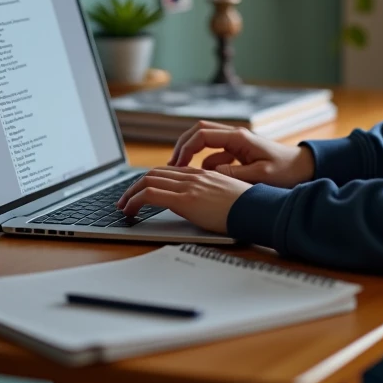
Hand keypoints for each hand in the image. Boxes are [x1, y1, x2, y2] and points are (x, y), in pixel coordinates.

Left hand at [116, 167, 248, 233]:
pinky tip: (129, 210)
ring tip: (123, 206)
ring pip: (148, 181)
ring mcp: (189, 186)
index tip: (142, 192)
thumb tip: (198, 205)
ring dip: (130, 193)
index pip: (169, 172)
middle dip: (135, 186)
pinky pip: (150, 195)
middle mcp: (194, 176)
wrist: (258, 209)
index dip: (151, 180)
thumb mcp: (227, 198)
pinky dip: (134, 200)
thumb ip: (210, 195)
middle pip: (154, 174)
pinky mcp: (185, 199)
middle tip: (125, 199)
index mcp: (204, 175)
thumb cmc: (249, 208)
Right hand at [168, 120, 315, 188]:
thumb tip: (209, 174)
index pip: (202, 135)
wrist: (304, 168)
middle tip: (172, 167)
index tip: (176, 165)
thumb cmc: (286, 171)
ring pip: (205, 143)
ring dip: (193, 156)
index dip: (185, 148)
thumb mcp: (260, 176)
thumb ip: (234, 174)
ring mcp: (236, 143)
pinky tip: (206, 180)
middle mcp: (235, 136)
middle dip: (182, 147)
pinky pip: (215, 154)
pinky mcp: (239, 153)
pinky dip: (206, 164)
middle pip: (198, 132)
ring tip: (183, 176)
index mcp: (238, 138)